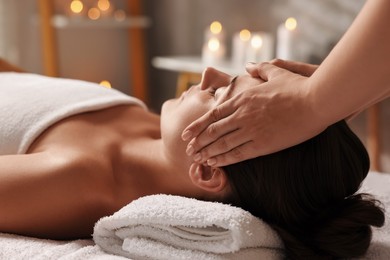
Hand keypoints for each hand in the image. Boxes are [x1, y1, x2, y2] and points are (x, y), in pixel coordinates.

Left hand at [182, 61, 326, 166]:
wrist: (316, 101)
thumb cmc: (298, 86)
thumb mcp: (276, 72)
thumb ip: (259, 69)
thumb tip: (248, 66)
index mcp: (243, 98)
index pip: (213, 114)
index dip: (197, 125)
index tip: (187, 133)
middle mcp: (242, 115)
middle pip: (213, 131)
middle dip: (198, 142)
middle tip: (187, 150)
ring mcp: (251, 130)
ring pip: (221, 144)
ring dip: (206, 152)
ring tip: (195, 159)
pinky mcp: (263, 144)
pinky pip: (237, 154)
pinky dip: (223, 159)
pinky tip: (214, 163)